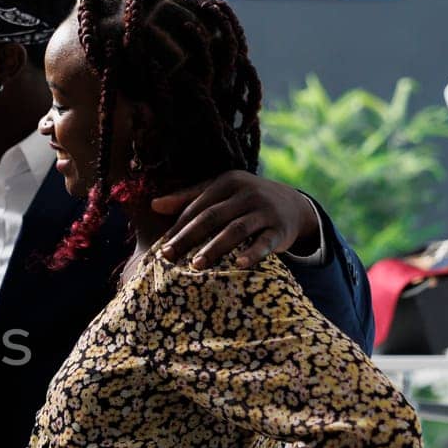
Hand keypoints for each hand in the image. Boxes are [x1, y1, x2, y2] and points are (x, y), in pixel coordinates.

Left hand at [151, 173, 318, 269]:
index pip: (198, 207)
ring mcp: (265, 210)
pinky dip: (252, 254)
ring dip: (214, 248)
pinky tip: (237, 265)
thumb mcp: (221, 192)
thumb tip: (154, 205)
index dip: (178, 227)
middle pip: (212, 217)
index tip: (161, 246)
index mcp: (228, 181)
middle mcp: (247, 193)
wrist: (293, 204)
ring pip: (236, 229)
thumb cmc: (245, 200)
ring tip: (196, 265)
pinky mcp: (280, 229)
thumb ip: (189, 198)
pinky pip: (264, 242)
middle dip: (188, 237)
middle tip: (169, 256)